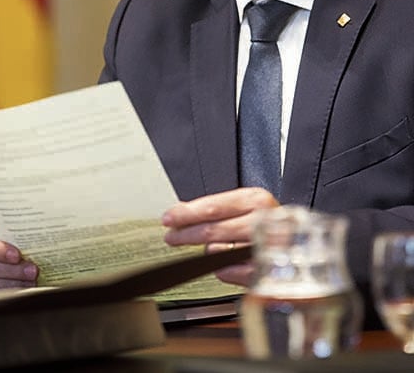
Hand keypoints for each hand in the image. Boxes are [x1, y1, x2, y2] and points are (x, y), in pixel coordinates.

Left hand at [162, 187, 278, 286]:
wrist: (302, 242)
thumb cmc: (270, 224)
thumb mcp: (246, 207)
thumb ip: (216, 208)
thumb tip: (181, 211)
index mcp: (256, 200)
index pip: (214, 206)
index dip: (188, 213)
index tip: (170, 218)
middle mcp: (263, 221)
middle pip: (214, 229)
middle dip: (187, 233)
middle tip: (172, 237)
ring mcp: (266, 247)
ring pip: (221, 251)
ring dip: (206, 251)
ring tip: (200, 249)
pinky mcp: (267, 271)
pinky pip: (233, 272)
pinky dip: (223, 270)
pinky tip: (219, 266)